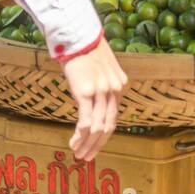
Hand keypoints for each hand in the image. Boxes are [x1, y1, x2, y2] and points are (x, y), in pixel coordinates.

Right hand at [60, 37, 126, 161]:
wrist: (76, 36)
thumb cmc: (83, 51)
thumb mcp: (99, 69)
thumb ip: (100, 84)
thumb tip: (92, 100)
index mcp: (120, 85)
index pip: (113, 116)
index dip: (104, 134)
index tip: (95, 144)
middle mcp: (115, 90)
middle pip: (109, 125)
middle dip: (98, 144)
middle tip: (88, 157)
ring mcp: (102, 92)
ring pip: (98, 127)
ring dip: (88, 144)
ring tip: (78, 154)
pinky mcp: (86, 92)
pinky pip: (86, 121)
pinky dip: (80, 136)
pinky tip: (73, 143)